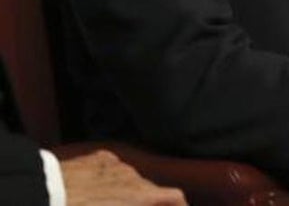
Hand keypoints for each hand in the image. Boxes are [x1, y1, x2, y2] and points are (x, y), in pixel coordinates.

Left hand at [60, 150, 186, 205]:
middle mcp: (133, 176)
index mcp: (140, 195)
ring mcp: (116, 164)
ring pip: (130, 180)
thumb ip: (139, 205)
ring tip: (109, 205)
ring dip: (127, 193)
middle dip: (148, 203)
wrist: (43, 195)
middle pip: (151, 190)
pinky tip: (95, 193)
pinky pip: (112, 170)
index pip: (175, 197)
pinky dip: (111, 182)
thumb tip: (151, 203)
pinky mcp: (98, 157)